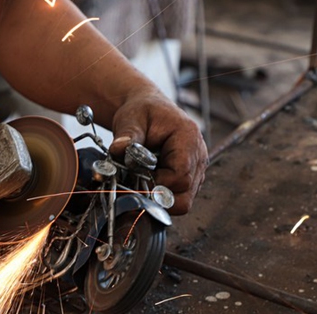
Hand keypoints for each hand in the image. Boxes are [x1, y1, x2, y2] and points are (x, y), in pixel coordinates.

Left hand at [108, 88, 207, 214]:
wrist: (148, 109)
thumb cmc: (143, 112)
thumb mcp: (131, 119)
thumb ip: (126, 136)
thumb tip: (118, 150)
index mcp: (188, 139)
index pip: (181, 177)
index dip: (157, 185)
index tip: (136, 180)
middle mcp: (198, 157)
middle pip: (185, 196)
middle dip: (158, 198)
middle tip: (136, 186)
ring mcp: (196, 170)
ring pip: (182, 202)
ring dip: (158, 199)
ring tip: (140, 183)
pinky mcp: (189, 179)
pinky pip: (177, 199)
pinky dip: (160, 197)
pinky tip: (146, 183)